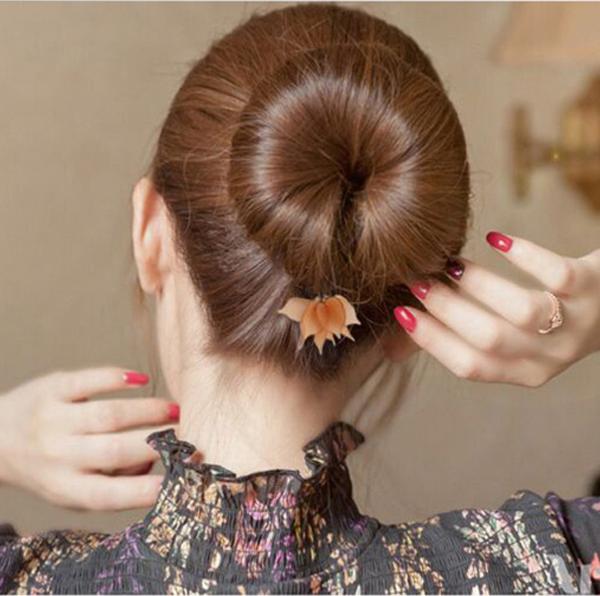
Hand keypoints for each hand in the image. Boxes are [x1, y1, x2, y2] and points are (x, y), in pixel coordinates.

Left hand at [0, 367, 178, 510]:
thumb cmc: (47, 467)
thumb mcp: (73, 489)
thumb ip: (115, 482)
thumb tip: (157, 463)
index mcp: (66, 488)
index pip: (111, 495)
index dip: (149, 489)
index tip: (183, 478)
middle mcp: (58, 456)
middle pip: (116, 450)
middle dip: (158, 442)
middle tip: (188, 433)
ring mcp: (54, 420)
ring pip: (109, 414)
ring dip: (149, 411)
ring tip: (174, 409)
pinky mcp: (52, 389)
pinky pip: (87, 380)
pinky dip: (116, 378)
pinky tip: (140, 380)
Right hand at [393, 231, 599, 386]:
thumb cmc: (550, 318)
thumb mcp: (515, 339)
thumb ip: (466, 338)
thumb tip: (398, 337)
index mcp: (525, 372)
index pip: (470, 366)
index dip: (432, 340)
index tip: (402, 311)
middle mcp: (551, 356)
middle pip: (489, 339)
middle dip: (446, 308)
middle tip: (419, 280)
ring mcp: (576, 322)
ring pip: (521, 311)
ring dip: (478, 284)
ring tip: (453, 264)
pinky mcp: (592, 286)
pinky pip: (556, 274)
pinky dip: (522, 254)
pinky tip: (496, 239)